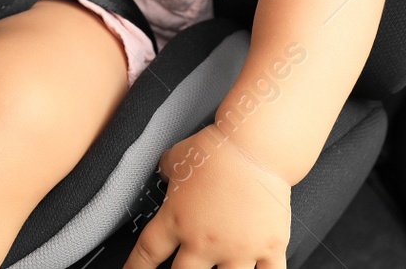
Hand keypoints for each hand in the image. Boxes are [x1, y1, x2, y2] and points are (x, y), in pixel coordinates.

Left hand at [123, 124, 291, 268]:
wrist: (256, 148)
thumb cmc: (217, 150)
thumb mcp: (176, 158)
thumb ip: (167, 172)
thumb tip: (164, 173)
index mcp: (177, 220)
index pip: (147, 252)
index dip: (136, 267)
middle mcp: (204, 241)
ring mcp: (237, 249)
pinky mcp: (269, 248)